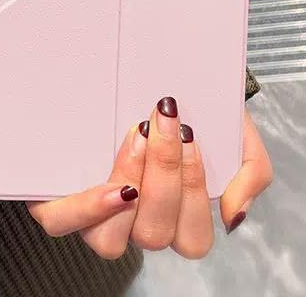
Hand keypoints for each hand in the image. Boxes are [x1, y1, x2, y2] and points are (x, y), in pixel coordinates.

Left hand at [27, 101, 271, 259]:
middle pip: (154, 234)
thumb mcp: (230, 127)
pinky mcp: (56, 194)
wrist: (145, 65)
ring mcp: (92, 212)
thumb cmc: (186, 101)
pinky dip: (89, 209)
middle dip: (166, 176)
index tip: (190, 133)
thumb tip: (232, 215)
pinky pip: (62, 223)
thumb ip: (249, 171)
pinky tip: (113, 185)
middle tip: (163, 123)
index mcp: (174, 212)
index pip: (191, 238)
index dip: (193, 192)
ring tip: (136, 140)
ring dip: (132, 187)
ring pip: (110, 240)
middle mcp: (133, 220)